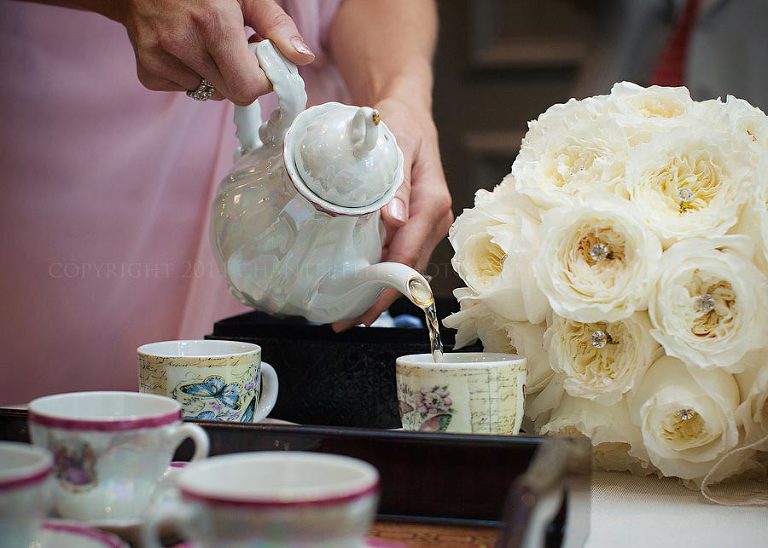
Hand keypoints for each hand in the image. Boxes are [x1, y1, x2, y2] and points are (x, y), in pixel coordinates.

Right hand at [115, 0, 315, 103]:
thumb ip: (276, 25)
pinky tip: (184, 48)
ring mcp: (161, 59)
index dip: (262, 78)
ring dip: (216, 75)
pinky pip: (186, 90)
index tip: (260, 59)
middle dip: (241, 76)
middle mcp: (183, 43)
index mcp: (213, 22)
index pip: (249, 87)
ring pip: (210, 93)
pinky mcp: (148, 71)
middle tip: (233, 48)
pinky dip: (191, 75)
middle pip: (232, 93)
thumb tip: (303, 58)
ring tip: (204, 43)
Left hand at [332, 97, 452, 330]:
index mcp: (432, 203)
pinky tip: (359, 286)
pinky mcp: (416, 226)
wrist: (408, 113)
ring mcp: (427, 226)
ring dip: (379, 290)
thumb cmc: (400, 123)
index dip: (386, 286)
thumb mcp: (396, 141)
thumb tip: (393, 219)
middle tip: (342, 321)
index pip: (409, 255)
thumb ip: (395, 179)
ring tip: (346, 311)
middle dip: (378, 298)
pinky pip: (401, 256)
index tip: (362, 309)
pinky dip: (381, 273)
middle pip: (408, 270)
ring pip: (405, 268)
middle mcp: (435, 220)